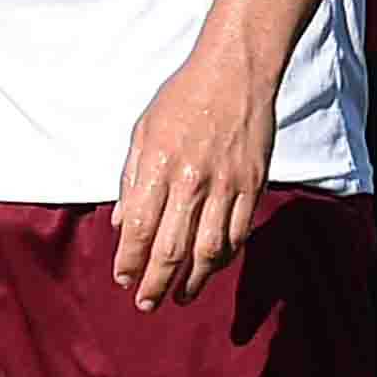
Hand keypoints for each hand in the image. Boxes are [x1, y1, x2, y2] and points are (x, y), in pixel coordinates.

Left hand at [110, 45, 277, 311]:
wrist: (235, 73)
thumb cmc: (182, 99)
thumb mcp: (142, 132)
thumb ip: (131, 181)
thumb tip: (122, 225)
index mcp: (160, 165)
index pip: (141, 229)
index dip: (131, 260)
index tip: (123, 279)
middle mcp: (193, 180)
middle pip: (173, 248)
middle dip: (157, 282)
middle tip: (146, 303)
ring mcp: (227, 185)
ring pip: (210, 249)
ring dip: (193, 280)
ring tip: (180, 297)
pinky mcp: (253, 185)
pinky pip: (238, 233)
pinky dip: (223, 258)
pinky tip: (209, 268)